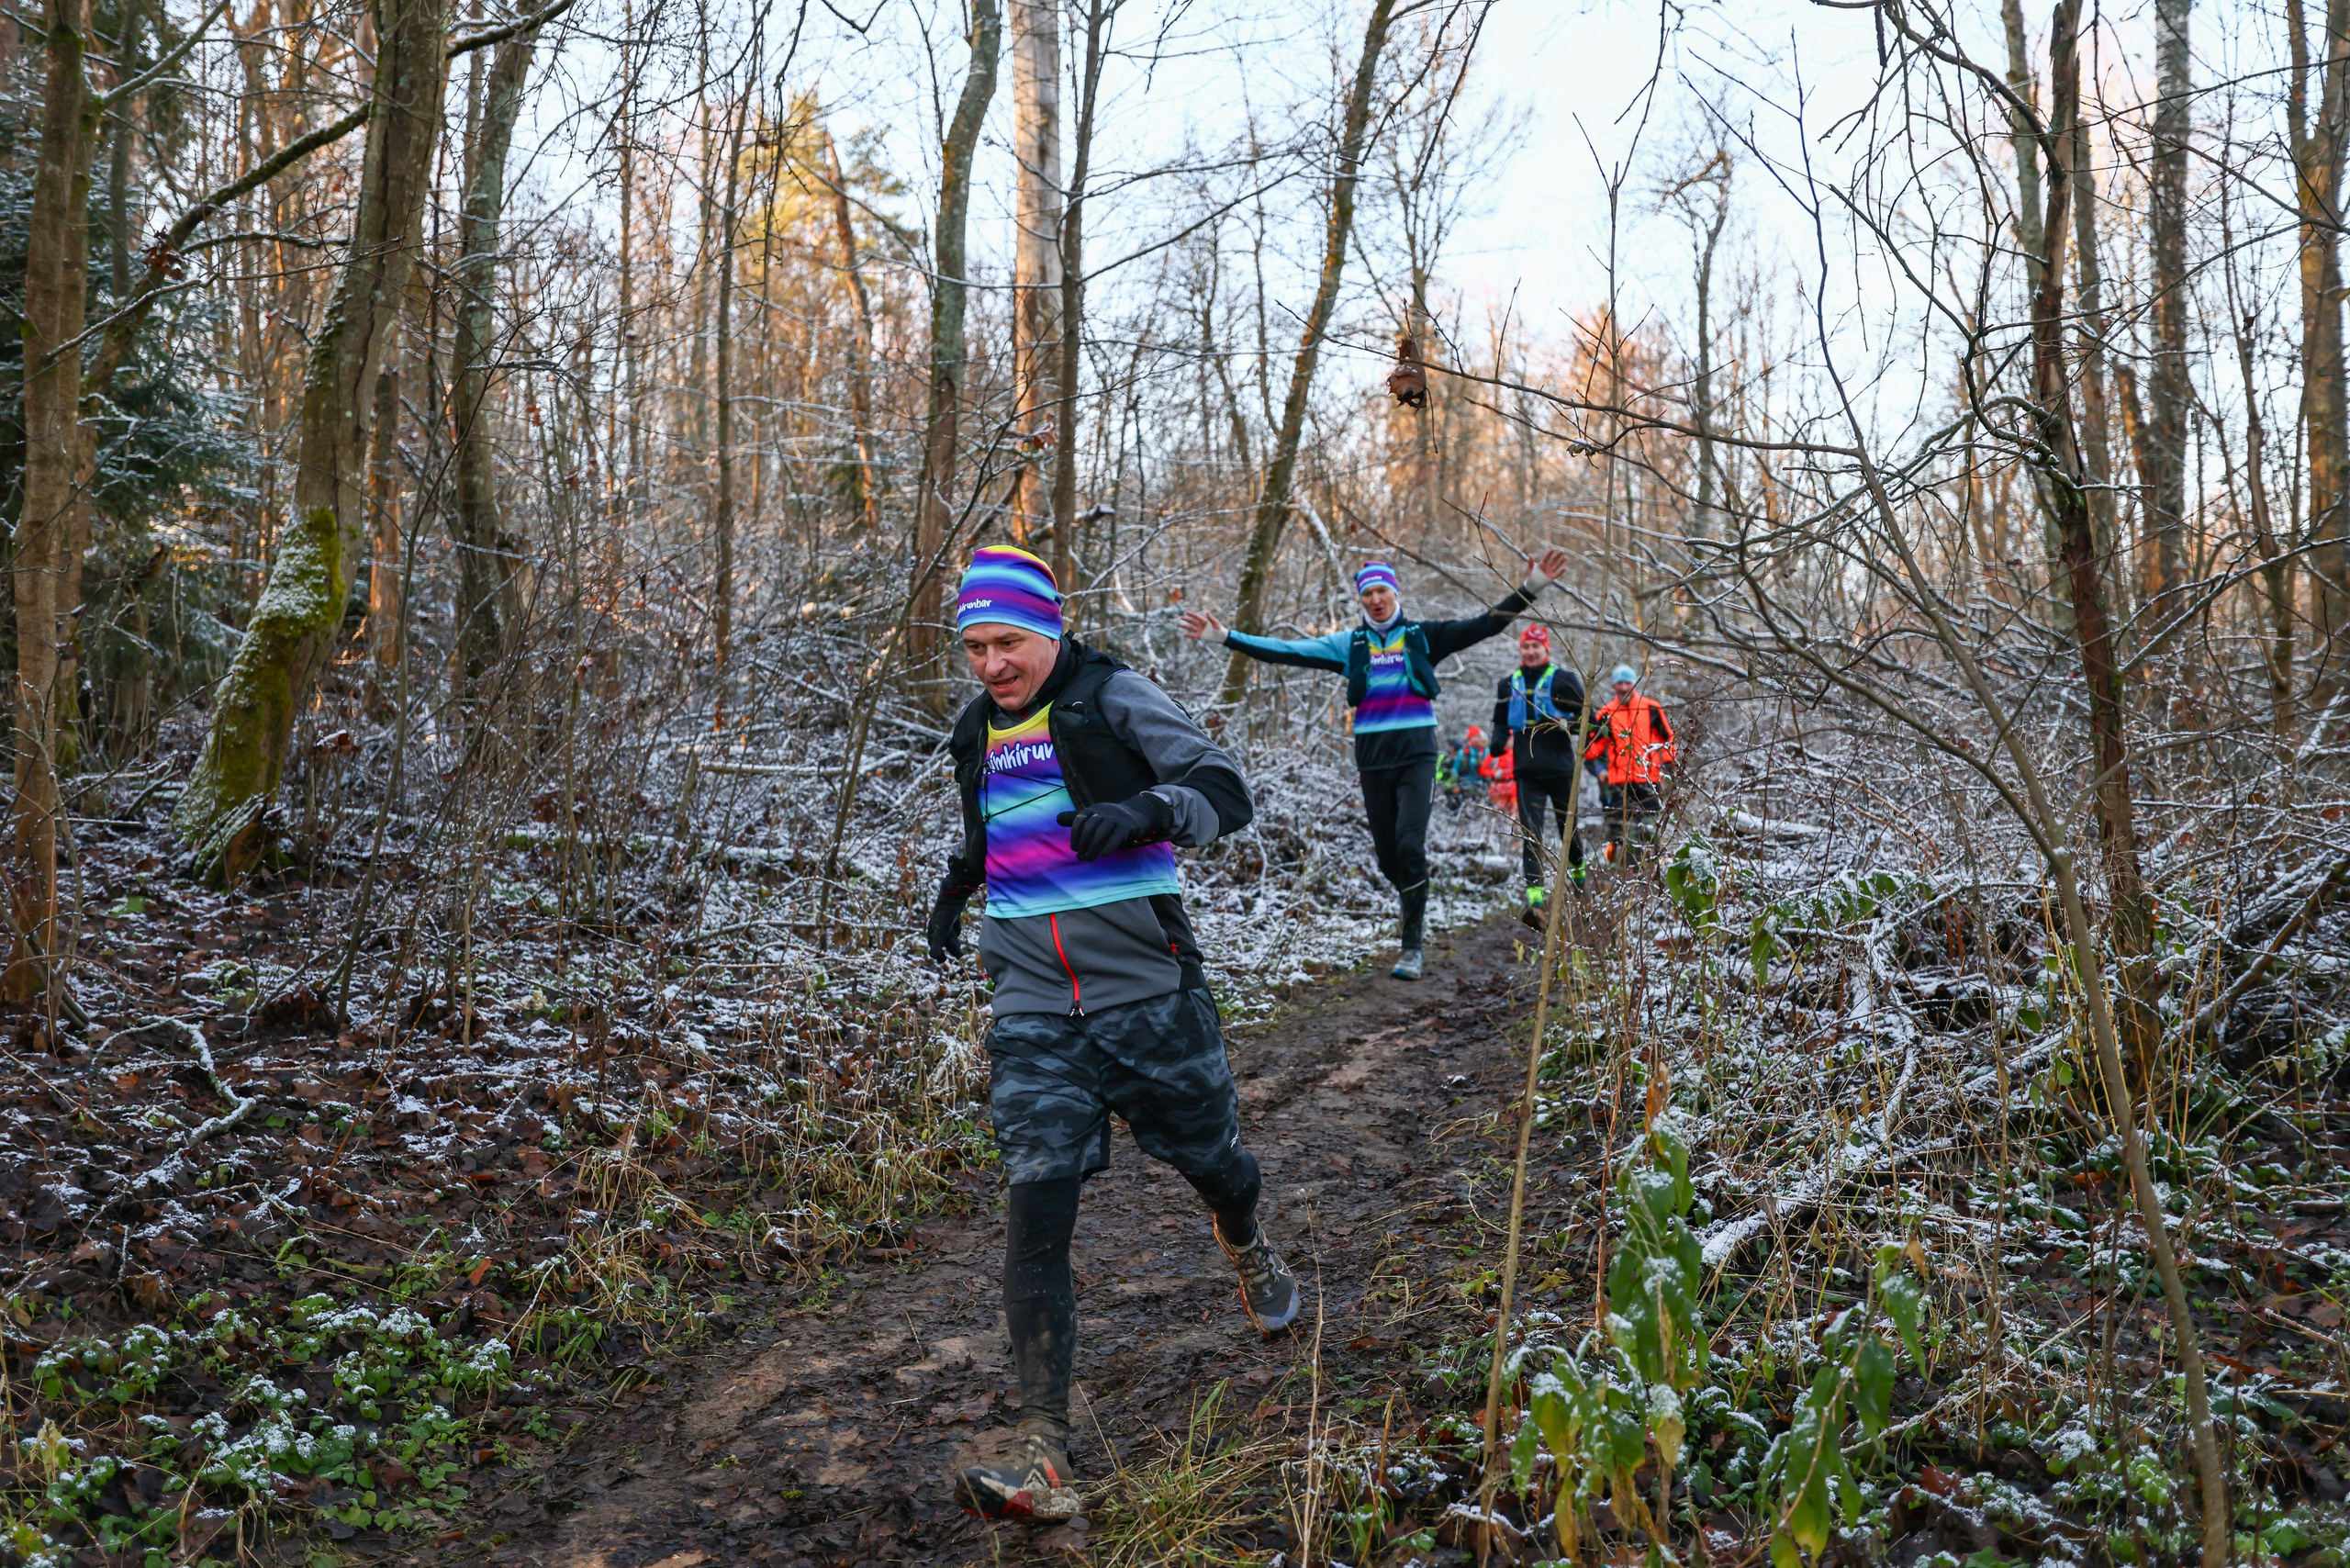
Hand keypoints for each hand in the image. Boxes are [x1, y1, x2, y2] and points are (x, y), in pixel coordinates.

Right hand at [926, 880, 973, 961]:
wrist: (952, 895)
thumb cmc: (946, 914)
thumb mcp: (942, 931)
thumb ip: (937, 944)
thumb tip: (933, 956)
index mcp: (933, 930)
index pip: (934, 945)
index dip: (938, 953)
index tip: (943, 960)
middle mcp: (937, 925)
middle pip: (944, 940)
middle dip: (951, 948)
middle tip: (960, 955)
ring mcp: (944, 919)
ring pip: (948, 933)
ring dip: (953, 941)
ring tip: (960, 947)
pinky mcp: (952, 913)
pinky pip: (953, 924)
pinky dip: (956, 929)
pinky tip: (957, 929)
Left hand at [1055, 792, 1174, 860]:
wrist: (1135, 816)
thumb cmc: (1109, 820)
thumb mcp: (1093, 817)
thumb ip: (1075, 819)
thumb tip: (1057, 819)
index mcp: (1093, 809)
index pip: (1080, 820)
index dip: (1075, 835)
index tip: (1074, 848)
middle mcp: (1103, 810)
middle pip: (1090, 828)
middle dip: (1084, 844)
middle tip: (1082, 857)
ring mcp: (1116, 817)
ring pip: (1102, 833)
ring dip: (1094, 848)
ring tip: (1090, 859)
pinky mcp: (1127, 825)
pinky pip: (1117, 836)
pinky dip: (1109, 846)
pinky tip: (1104, 855)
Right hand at [1177, 609, 1226, 640]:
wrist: (1220, 635)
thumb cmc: (1218, 627)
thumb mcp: (1215, 622)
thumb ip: (1210, 617)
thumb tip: (1206, 611)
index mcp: (1203, 620)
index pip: (1196, 616)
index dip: (1191, 614)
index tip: (1186, 612)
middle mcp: (1200, 624)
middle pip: (1192, 621)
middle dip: (1186, 619)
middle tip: (1181, 617)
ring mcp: (1200, 630)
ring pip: (1191, 627)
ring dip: (1186, 626)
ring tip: (1181, 625)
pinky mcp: (1200, 635)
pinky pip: (1193, 635)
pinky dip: (1189, 635)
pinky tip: (1185, 634)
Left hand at [1527, 546, 1570, 583]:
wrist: (1532, 584)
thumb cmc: (1530, 576)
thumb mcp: (1529, 569)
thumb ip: (1531, 562)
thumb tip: (1530, 554)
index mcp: (1542, 564)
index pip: (1547, 558)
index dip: (1549, 554)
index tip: (1552, 549)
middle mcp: (1547, 566)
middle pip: (1553, 560)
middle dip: (1558, 555)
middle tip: (1562, 550)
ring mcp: (1550, 572)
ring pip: (1557, 566)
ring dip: (1561, 562)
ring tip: (1565, 557)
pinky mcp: (1552, 577)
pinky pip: (1557, 574)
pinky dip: (1561, 572)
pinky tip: (1565, 568)